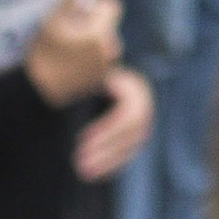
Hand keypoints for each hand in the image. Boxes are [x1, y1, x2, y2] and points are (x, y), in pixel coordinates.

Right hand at [24, 0, 123, 105]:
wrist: (40, 91)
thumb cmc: (44, 56)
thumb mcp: (51, 23)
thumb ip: (68, 1)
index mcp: (100, 33)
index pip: (112, 4)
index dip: (96, 3)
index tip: (81, 10)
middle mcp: (109, 49)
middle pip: (108, 23)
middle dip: (92, 22)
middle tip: (69, 30)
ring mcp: (107, 64)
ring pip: (105, 40)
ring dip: (91, 39)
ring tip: (68, 47)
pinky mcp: (102, 76)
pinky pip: (101, 56)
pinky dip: (91, 54)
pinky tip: (72, 60)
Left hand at [71, 65, 155, 184]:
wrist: (78, 69)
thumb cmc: (76, 64)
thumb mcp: (81, 58)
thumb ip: (92, 57)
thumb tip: (112, 46)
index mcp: (132, 86)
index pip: (129, 112)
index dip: (108, 129)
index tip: (81, 140)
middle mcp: (142, 104)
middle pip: (132, 133)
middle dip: (107, 150)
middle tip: (79, 163)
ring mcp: (140, 120)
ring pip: (131, 146)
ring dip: (108, 161)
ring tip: (82, 171)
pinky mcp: (131, 133)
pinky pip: (127, 153)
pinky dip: (110, 164)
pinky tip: (92, 173)